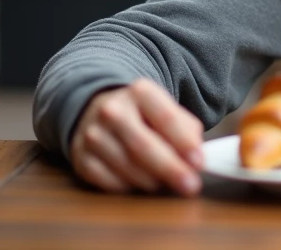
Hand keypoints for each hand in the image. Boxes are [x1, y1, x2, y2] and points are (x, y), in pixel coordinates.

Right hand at [70, 79, 205, 196]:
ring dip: (152, 181)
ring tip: (165, 183)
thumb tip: (195, 159)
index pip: (165, 118)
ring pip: (127, 167)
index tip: (199, 162)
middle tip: (190, 186)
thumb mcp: (166, 110)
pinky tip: (139, 183)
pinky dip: (129, 187)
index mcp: (140, 92)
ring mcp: (93, 134)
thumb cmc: (143, 115)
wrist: (99, 111)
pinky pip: (110, 182)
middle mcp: (112, 110)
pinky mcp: (81, 157)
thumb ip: (186, 130)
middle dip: (170, 168)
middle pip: (143, 145)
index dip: (183, 142)